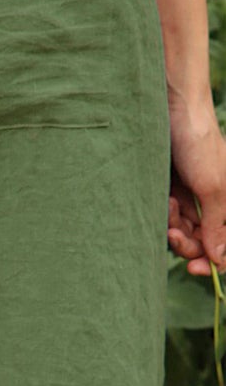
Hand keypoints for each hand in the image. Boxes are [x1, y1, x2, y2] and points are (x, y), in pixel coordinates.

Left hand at [168, 109, 225, 275]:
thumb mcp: (213, 188)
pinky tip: (165, 197)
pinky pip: (166, 218)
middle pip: (200, 243)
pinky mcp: (172, 192)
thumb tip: (222, 259)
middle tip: (173, 233)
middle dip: (186, 242)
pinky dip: (164, 213)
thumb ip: (217, 225)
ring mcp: (192, 198)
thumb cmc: (198, 146)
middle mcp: (213, 203)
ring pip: (181, 232)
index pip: (224, 245)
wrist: (171, 115)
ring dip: (173, 224)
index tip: (197, 270)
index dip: (213, 261)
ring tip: (170, 203)